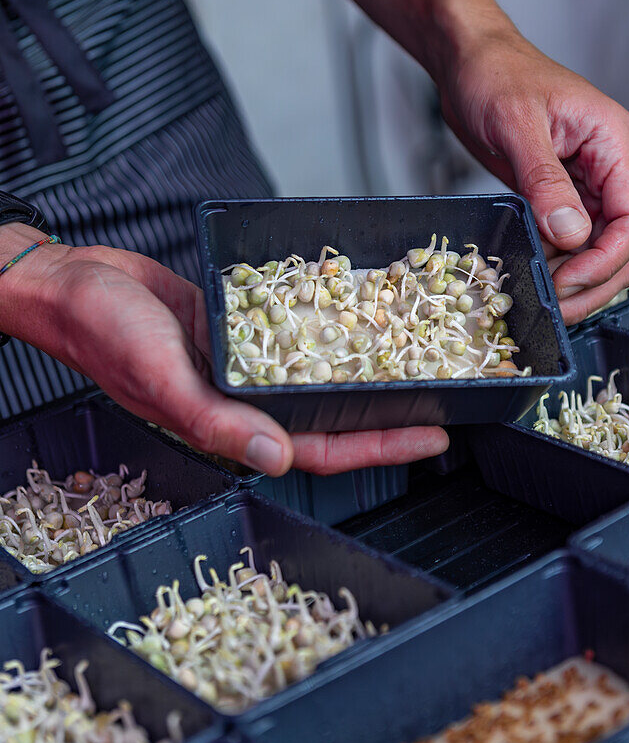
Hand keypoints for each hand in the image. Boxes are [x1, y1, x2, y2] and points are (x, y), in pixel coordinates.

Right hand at [3, 235, 447, 474]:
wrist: (70, 284)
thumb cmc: (103, 333)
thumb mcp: (161, 377)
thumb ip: (216, 419)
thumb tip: (278, 458)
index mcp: (231, 424)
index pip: (321, 449)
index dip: (380, 448)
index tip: (434, 437)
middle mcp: (244, 399)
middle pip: (331, 414)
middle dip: (386, 413)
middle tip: (444, 396)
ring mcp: (241, 364)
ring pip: (314, 375)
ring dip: (361, 371)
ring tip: (413, 357)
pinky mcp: (234, 328)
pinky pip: (292, 335)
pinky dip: (325, 331)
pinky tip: (356, 316)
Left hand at [439, 23, 628, 323]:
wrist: (466, 60)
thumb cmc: (493, 73)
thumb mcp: (517, 125)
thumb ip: (545, 180)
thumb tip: (570, 233)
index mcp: (613, 142)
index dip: (607, 258)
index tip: (569, 281)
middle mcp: (606, 164)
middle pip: (623, 241)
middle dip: (594, 279)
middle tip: (555, 305)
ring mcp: (583, 181)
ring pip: (596, 245)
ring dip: (573, 276)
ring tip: (538, 294)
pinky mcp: (556, 191)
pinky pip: (566, 238)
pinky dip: (552, 261)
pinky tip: (528, 272)